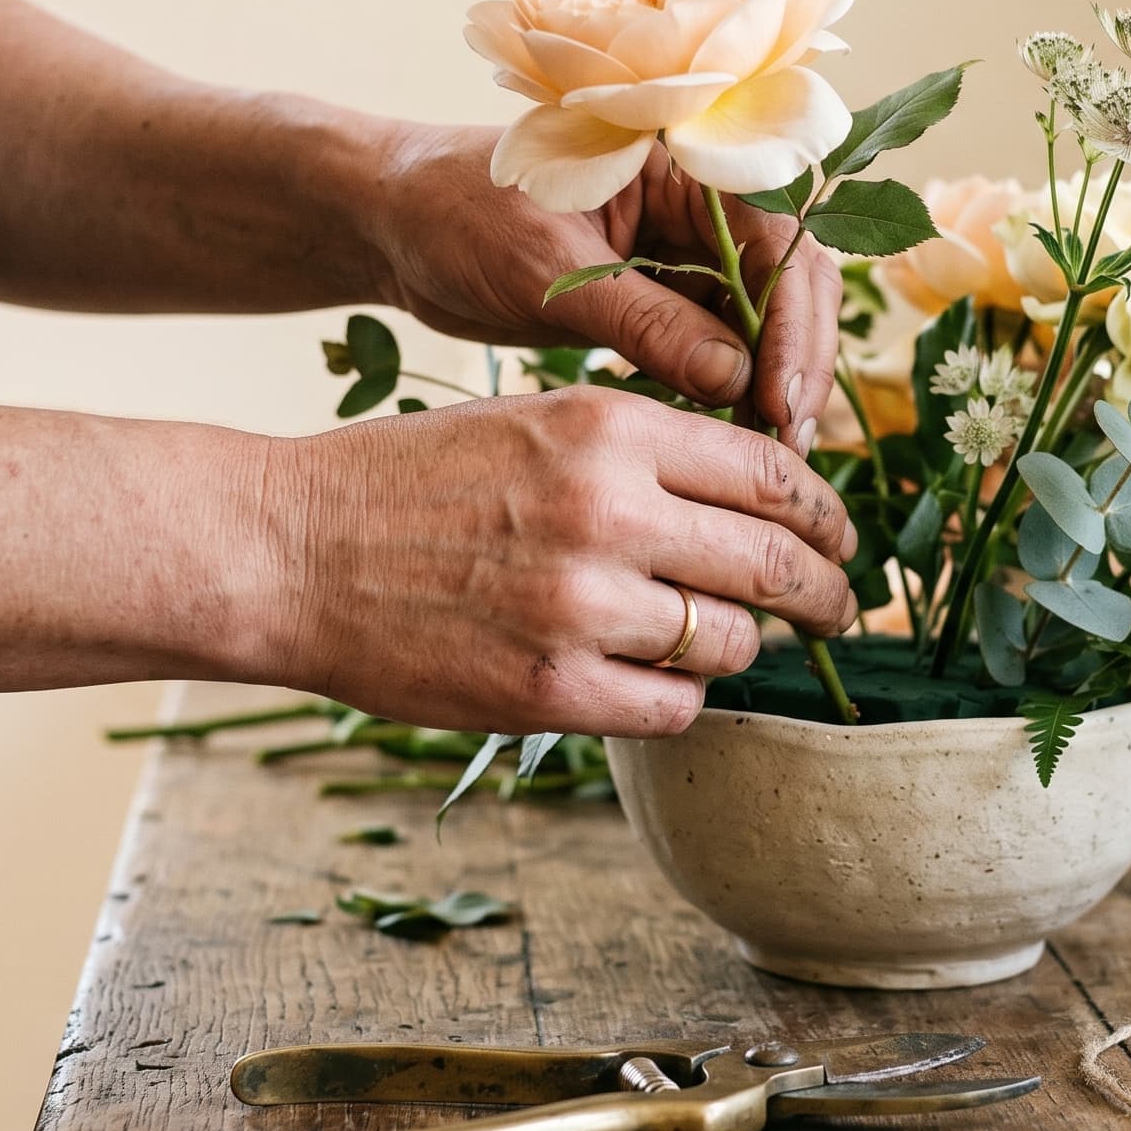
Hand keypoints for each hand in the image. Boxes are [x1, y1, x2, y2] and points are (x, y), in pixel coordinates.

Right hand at [265, 388, 858, 736]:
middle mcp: (608, 510)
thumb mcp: (536, 422)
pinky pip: (672, 709)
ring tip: (715, 641)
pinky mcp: (548, 691)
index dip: (824, 513)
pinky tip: (653, 682)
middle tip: (838, 610)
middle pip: (773, 562)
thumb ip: (645, 452)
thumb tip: (759, 498)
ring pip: (728, 641)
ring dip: (736, 647)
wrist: (291, 548)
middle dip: (824, 592)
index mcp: (609, 427)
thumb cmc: (411, 481)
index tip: (837, 537)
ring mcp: (580, 607)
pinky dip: (679, 700)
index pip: (771, 473)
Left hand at [366, 122, 839, 449]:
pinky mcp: (657, 301)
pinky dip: (722, 394)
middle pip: (787, 283)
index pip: (777, 238)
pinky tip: (715, 442)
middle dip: (792, 362)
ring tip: (759, 457)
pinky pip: (715, 348)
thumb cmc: (456, 213)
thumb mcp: (548, 269)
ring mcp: (680, 255)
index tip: (780, 402)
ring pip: (758, 323)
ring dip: (764, 386)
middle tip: (785, 445)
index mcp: (680, 161)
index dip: (792, 324)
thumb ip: (643, 321)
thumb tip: (734, 381)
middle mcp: (696, 204)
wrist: (394, 226)